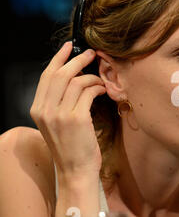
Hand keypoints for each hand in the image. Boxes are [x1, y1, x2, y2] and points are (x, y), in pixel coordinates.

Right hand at [30, 42, 105, 179]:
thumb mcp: (56, 123)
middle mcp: (45, 110)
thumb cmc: (71, 147)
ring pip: (76, 81)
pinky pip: (88, 92)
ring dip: (93, 77)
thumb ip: (58, 102)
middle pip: (60, 74)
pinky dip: (98, 87)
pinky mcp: (76, 119)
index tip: (69, 46)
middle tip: (92, 54)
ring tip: (101, 81)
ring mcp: (60, 115)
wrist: (76, 170)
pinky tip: (104, 90)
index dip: (58, 58)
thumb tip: (73, 78)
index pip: (46, 76)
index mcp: (37, 109)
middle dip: (77, 60)